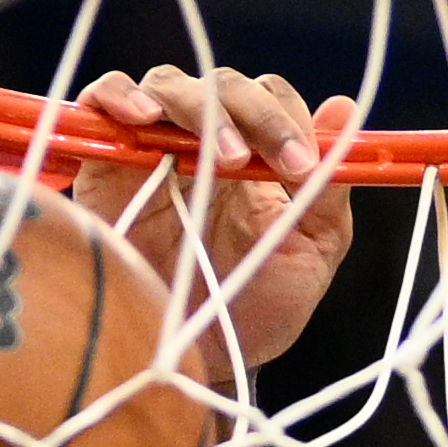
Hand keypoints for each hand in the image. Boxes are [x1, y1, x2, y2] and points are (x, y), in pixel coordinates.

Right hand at [69, 66, 361, 374]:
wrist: (198, 362)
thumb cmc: (254, 311)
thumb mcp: (309, 253)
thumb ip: (329, 188)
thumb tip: (346, 110)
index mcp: (257, 157)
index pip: (271, 97)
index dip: (288, 119)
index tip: (303, 169)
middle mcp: (205, 142)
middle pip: (223, 85)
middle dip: (250, 115)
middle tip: (257, 164)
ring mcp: (154, 149)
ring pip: (169, 84)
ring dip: (197, 108)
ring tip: (220, 156)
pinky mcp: (104, 164)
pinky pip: (101, 102)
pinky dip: (118, 95)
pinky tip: (142, 119)